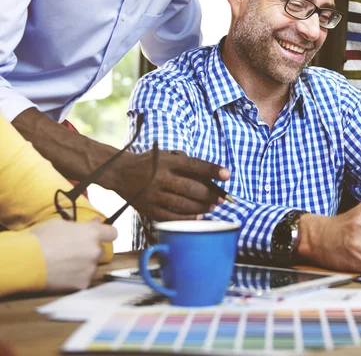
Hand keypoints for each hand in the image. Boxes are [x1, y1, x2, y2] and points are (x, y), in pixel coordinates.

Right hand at [31, 219, 117, 290]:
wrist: (27, 262)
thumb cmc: (42, 239)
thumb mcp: (62, 224)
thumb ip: (83, 225)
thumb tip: (96, 222)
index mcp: (92, 233)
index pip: (112, 233)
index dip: (106, 235)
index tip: (100, 237)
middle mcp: (95, 250)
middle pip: (100, 251)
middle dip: (90, 251)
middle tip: (74, 252)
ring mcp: (89, 268)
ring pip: (92, 266)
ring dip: (84, 266)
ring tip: (65, 265)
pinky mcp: (82, 284)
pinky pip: (84, 280)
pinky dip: (76, 279)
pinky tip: (63, 275)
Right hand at [114, 149, 230, 221]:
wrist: (120, 172)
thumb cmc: (149, 163)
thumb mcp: (166, 155)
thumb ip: (184, 163)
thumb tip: (208, 176)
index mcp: (166, 161)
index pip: (194, 165)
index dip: (212, 170)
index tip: (227, 175)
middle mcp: (160, 177)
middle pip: (191, 187)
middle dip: (210, 194)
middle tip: (221, 198)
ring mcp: (153, 194)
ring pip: (183, 204)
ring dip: (201, 207)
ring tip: (212, 207)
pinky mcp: (148, 209)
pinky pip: (171, 217)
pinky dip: (186, 217)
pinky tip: (197, 216)